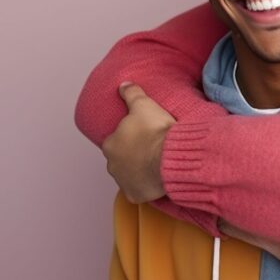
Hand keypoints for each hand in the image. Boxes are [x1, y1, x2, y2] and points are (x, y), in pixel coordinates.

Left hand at [101, 83, 174, 202]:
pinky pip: (139, 190)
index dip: (129, 136)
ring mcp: (123, 182)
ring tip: (155, 163)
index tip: (143, 134)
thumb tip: (123, 84)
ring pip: (128, 175)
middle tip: (151, 148)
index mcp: (110, 144)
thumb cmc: (155, 131)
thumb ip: (131, 93)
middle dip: (132, 155)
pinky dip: (145, 186)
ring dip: (138, 170)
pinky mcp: (135, 195)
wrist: (170, 156)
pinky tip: (156, 179)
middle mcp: (112, 165)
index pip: (116, 139)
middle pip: (120, 159)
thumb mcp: (144, 105)